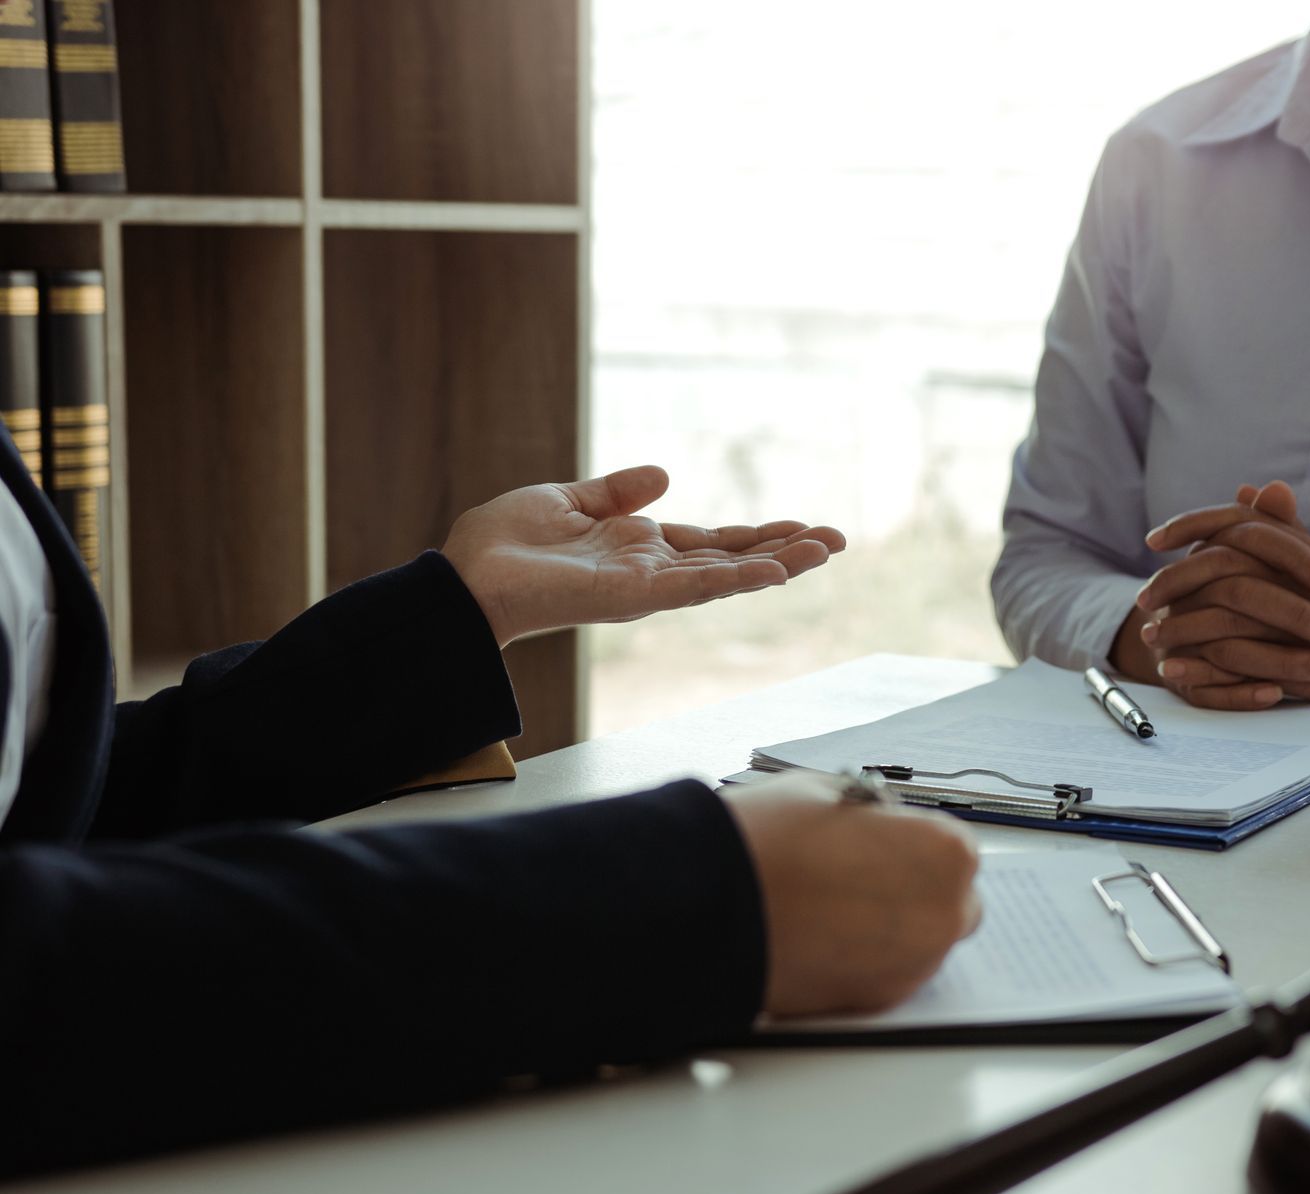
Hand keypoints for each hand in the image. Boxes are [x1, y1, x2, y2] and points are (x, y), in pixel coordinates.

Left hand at [442, 465, 845, 645]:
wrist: (465, 577)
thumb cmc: (502, 544)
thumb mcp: (567, 499)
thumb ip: (617, 490)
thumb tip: (665, 475)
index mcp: (640, 547)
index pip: (716, 542)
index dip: (760, 535)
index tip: (805, 527)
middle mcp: (653, 570)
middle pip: (735, 560)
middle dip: (787, 550)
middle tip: (838, 540)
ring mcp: (648, 585)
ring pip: (728, 575)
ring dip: (778, 563)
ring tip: (825, 550)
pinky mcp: (635, 595)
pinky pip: (696, 587)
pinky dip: (738, 580)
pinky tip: (775, 571)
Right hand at [721, 774, 982, 1016]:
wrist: (706, 906)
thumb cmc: (764, 841)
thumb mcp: (826, 793)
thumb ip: (871, 811)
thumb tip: (877, 822)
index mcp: (944, 853)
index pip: (952, 846)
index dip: (910, 840)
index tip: (880, 841)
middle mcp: (943, 915)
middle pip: (947, 899)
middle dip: (915, 886)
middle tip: (859, 873)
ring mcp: (914, 964)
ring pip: (920, 940)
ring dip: (892, 923)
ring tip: (831, 904)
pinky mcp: (875, 1000)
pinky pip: (889, 971)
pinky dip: (867, 955)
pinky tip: (823, 933)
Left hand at [1146, 482, 1309, 702]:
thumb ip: (1281, 526)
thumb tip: (1249, 491)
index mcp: (1296, 547)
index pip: (1234, 523)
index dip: (1189, 526)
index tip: (1153, 539)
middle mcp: (1295, 577)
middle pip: (1218, 569)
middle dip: (1171, 583)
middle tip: (1142, 598)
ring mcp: (1296, 621)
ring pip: (1220, 618)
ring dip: (1179, 629)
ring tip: (1151, 638)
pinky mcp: (1295, 662)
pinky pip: (1236, 663)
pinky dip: (1199, 668)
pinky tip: (1174, 671)